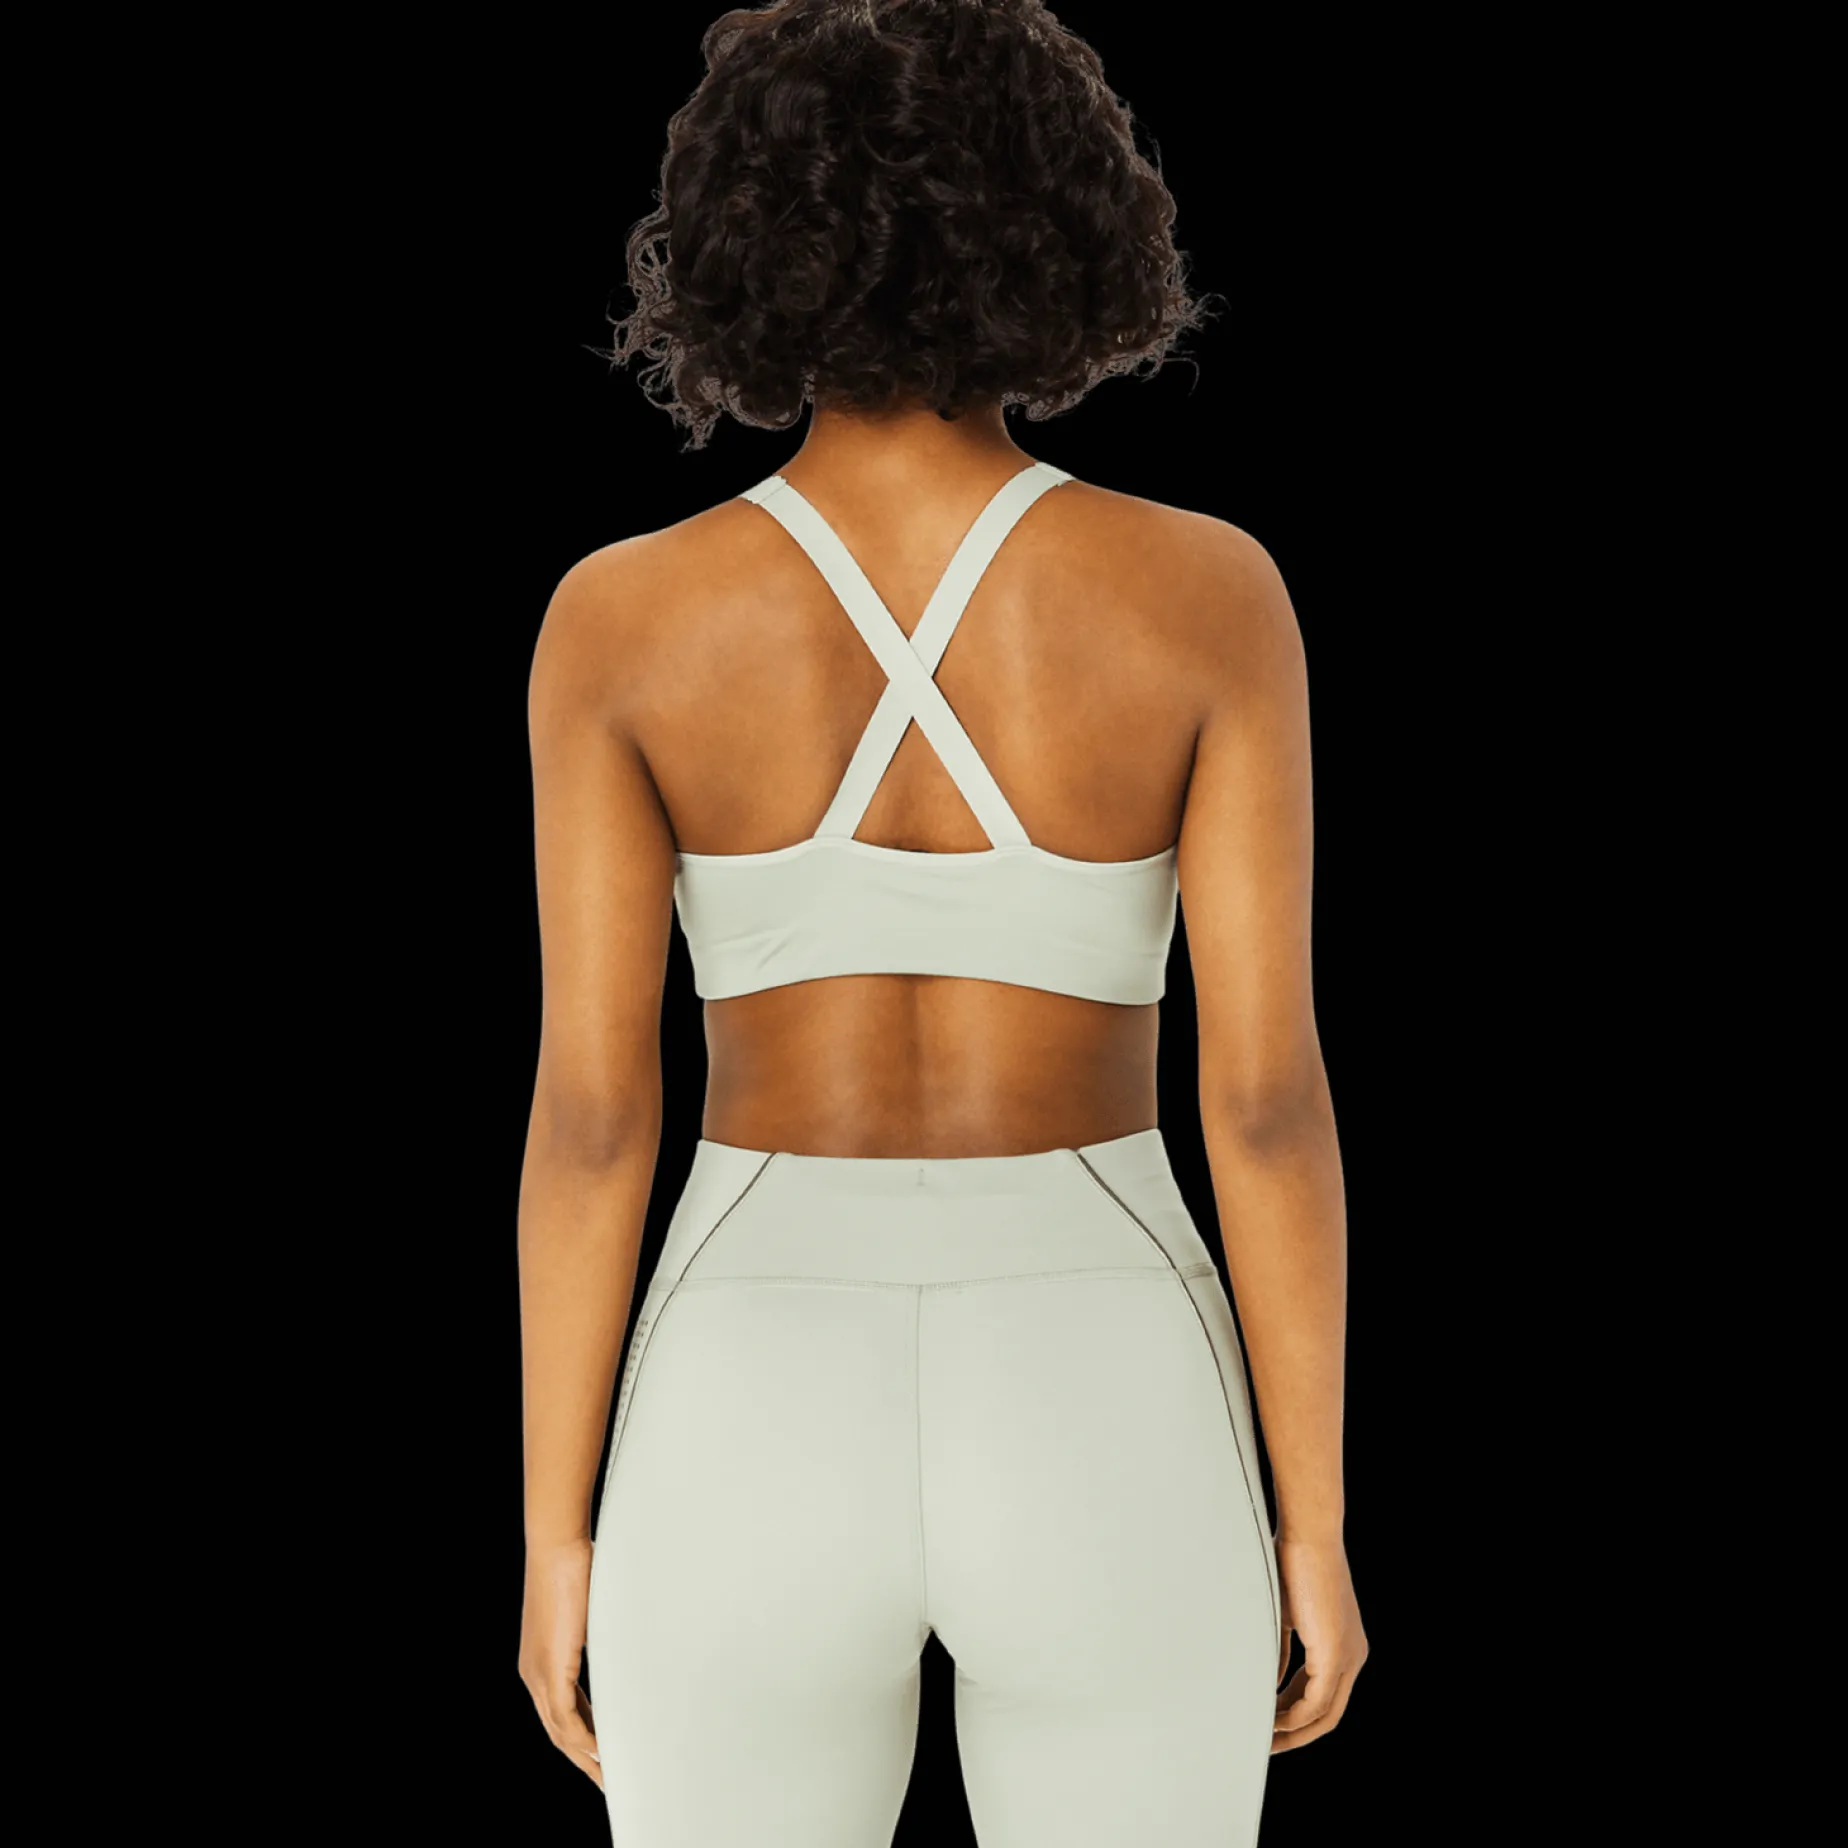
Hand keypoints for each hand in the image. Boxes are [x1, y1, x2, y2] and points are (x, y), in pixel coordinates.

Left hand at [518, 1537, 602, 1790]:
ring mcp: (539, 1674)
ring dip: (587, 1758)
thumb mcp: (591, 1610)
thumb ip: (600, 1633)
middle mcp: (534, 1673)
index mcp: (541, 1661)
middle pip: (558, 1732)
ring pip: (561, 1733)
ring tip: (610, 1778)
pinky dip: (586, 1740)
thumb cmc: (576, 1564)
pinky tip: (604, 1754)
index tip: (604, 1754)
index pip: (561, 1713)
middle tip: (608, 1781)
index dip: (582, 1738)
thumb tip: (628, 1634)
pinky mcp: (550, 1669)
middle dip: (584, 1760)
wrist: (556, 1545)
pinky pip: (568, 1719)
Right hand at [1271, 1533, 1366, 1752]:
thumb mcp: (1287, 1615)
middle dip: (1295, 1734)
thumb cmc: (1293, 1562)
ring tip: (1263, 1738)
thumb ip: (1285, 1651)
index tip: (1269, 1723)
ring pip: (1324, 1715)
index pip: (1323, 1696)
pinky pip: (1316, 1703)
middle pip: (1327, 1716)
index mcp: (1343, 1645)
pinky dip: (1292, 1716)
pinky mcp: (1336, 1655)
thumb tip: (1273, 1681)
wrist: (1308, 1534)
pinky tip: (1269, 1720)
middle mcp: (1353, 1656)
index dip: (1295, 1715)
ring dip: (1292, 1730)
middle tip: (1266, 1745)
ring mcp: (1348, 1657)